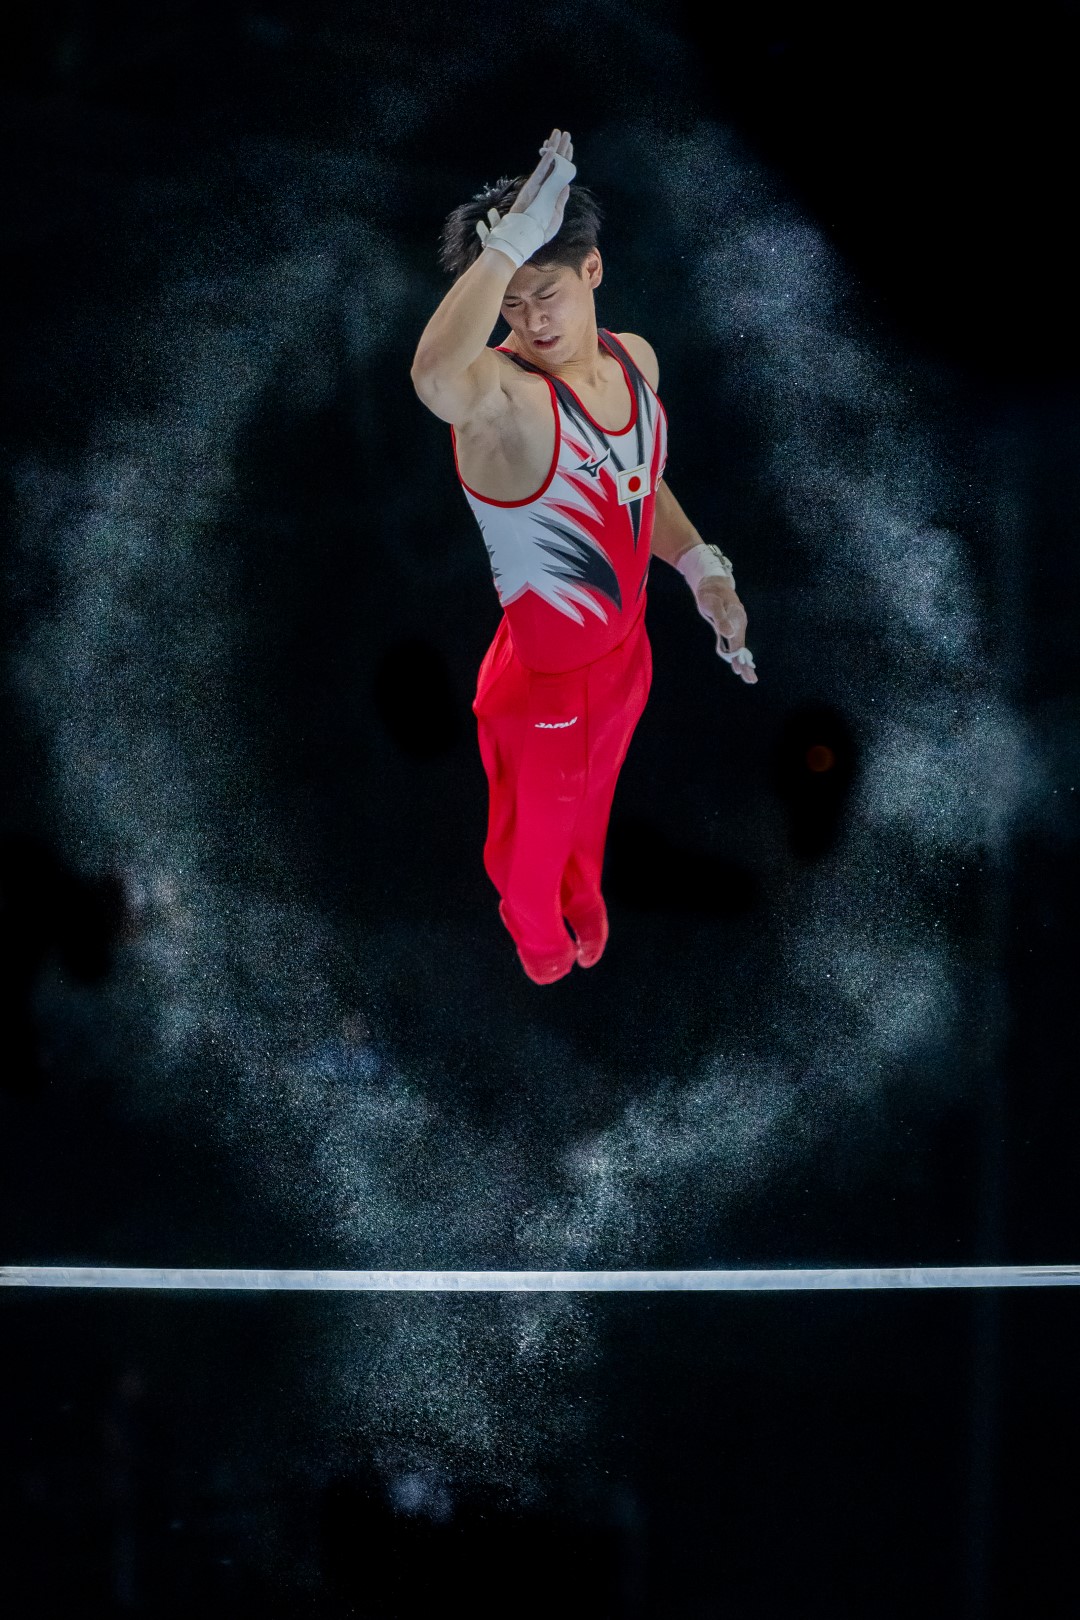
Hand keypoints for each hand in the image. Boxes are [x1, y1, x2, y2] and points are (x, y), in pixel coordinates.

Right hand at [506, 128, 574, 242]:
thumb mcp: (556, 215)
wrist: (525, 237)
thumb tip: (567, 185)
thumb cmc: (539, 230)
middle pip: (555, 163)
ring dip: (554, 147)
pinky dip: (547, 160)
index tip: (569, 146)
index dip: (565, 159)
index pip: (560, 171)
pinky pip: (541, 170)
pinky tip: (552, 150)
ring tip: (558, 133)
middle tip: (565, 134)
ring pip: (548, 162)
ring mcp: (538, 185)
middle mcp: (544, 185)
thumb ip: (561, 199)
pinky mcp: (532, 186)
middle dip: (561, 148)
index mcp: (551, 192)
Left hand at [694, 580, 757, 684]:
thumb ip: (721, 620)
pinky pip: (736, 641)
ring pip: (740, 646)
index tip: (741, 673)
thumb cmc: (711, 594)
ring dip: (743, 661)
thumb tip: (730, 635)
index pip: (738, 645)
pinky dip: (738, 653)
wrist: (713, 582)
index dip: (739, 660)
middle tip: (751, 681)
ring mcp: (736, 624)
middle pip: (742, 648)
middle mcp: (739, 624)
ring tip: (746, 675)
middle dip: (746, 665)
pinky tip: (738, 659)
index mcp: (737, 621)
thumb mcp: (713, 605)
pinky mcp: (732, 624)